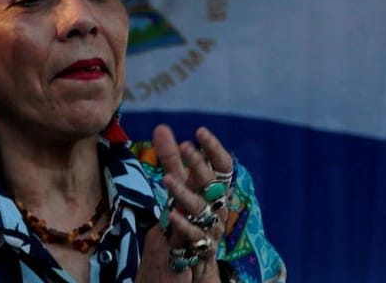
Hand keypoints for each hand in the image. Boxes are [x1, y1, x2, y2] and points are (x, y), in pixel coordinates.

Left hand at [135, 124, 234, 281]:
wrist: (198, 258)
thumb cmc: (192, 214)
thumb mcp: (181, 185)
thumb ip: (171, 159)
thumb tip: (161, 127)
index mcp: (215, 189)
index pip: (223, 167)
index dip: (214, 149)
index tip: (200, 131)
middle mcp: (217, 206)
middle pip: (212, 184)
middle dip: (200, 165)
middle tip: (185, 146)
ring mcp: (211, 227)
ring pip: (200, 208)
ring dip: (184, 192)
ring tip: (167, 178)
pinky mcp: (201, 247)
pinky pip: (194, 235)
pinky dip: (183, 224)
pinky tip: (170, 214)